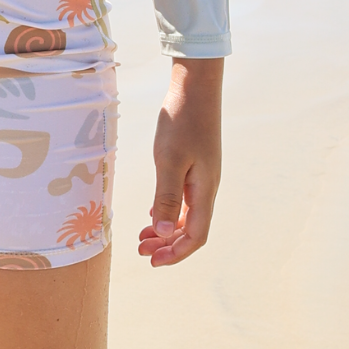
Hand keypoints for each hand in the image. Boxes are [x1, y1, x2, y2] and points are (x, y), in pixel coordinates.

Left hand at [139, 56, 223, 266]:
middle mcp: (207, 187)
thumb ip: (167, 198)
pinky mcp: (196, 164)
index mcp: (204, 190)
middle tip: (141, 251)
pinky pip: (185, 198)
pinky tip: (154, 212)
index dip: (176, 253)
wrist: (195, 87)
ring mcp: (203, 176)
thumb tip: (165, 233)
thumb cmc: (181, 121)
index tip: (152, 261)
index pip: (196, 235)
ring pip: (188, 214)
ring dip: (167, 229)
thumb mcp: (168, 161)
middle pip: (192, 229)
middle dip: (168, 244)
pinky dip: (169, 211)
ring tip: (144, 236)